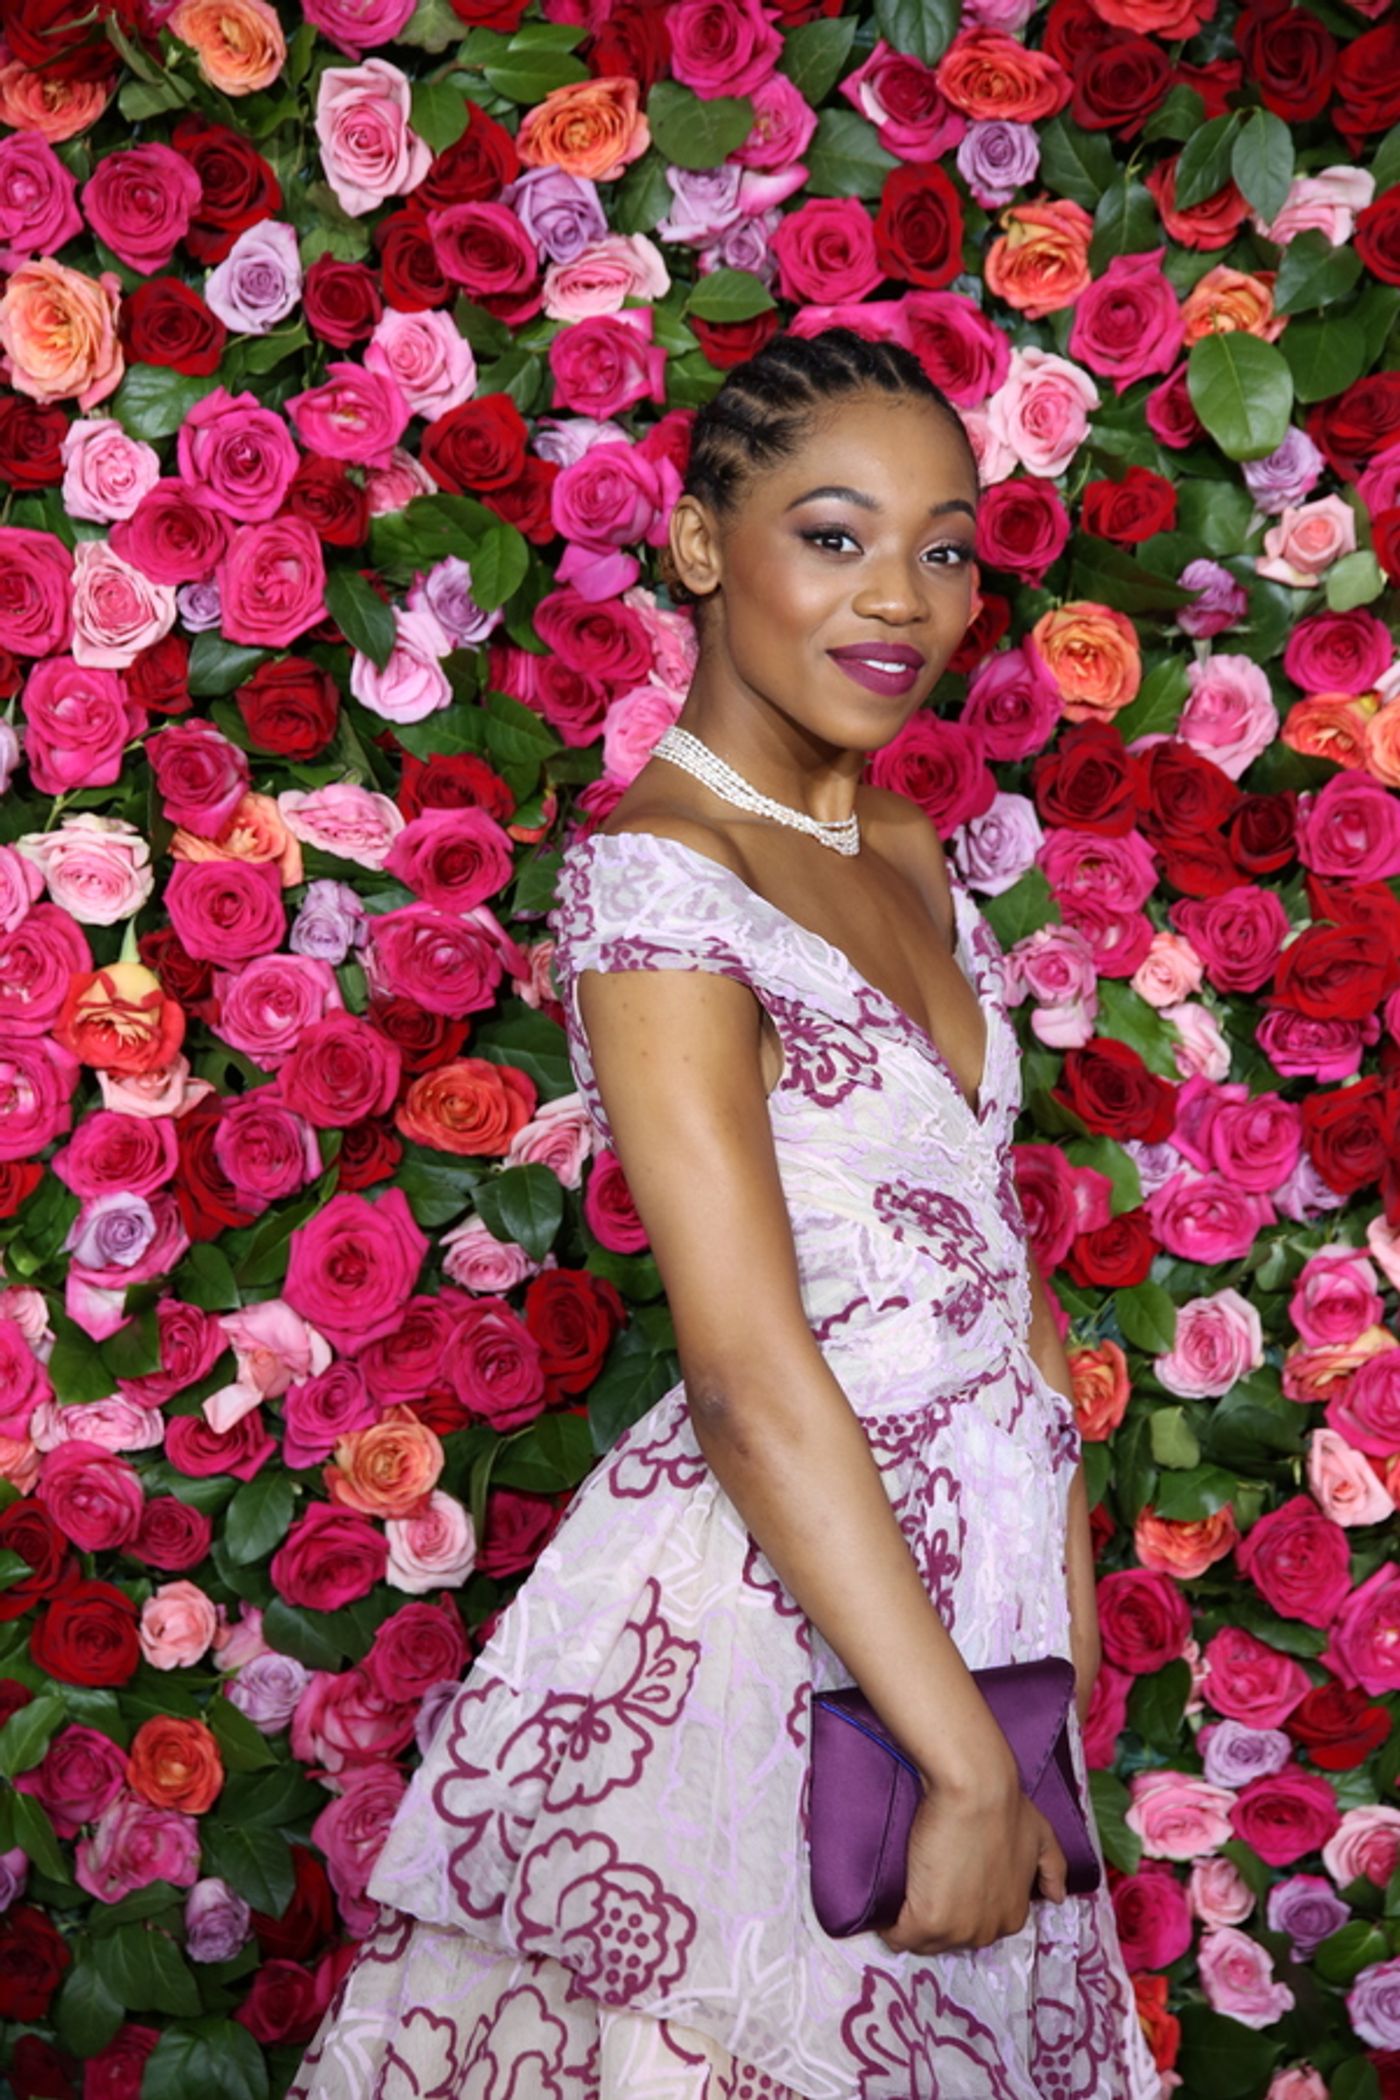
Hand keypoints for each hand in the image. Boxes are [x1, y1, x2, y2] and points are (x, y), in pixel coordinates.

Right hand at [876, 1768, 1068, 1957]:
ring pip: (922, 1941)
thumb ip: (1052, 1867)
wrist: (976, 1789)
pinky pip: (898, 1937)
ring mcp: (958, 1930)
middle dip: (931, 1916)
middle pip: (947, 1938)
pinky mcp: (928, 1921)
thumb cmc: (1005, 1806)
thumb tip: (1057, 1897)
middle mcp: (988, 1932)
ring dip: (907, 1923)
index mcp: (1012, 1916)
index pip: (972, 1926)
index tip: (941, 1882)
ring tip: (899, 1892)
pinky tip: (883, 1906)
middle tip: (919, 1882)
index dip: (954, 1906)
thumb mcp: (1041, 1835)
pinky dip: (887, 1925)